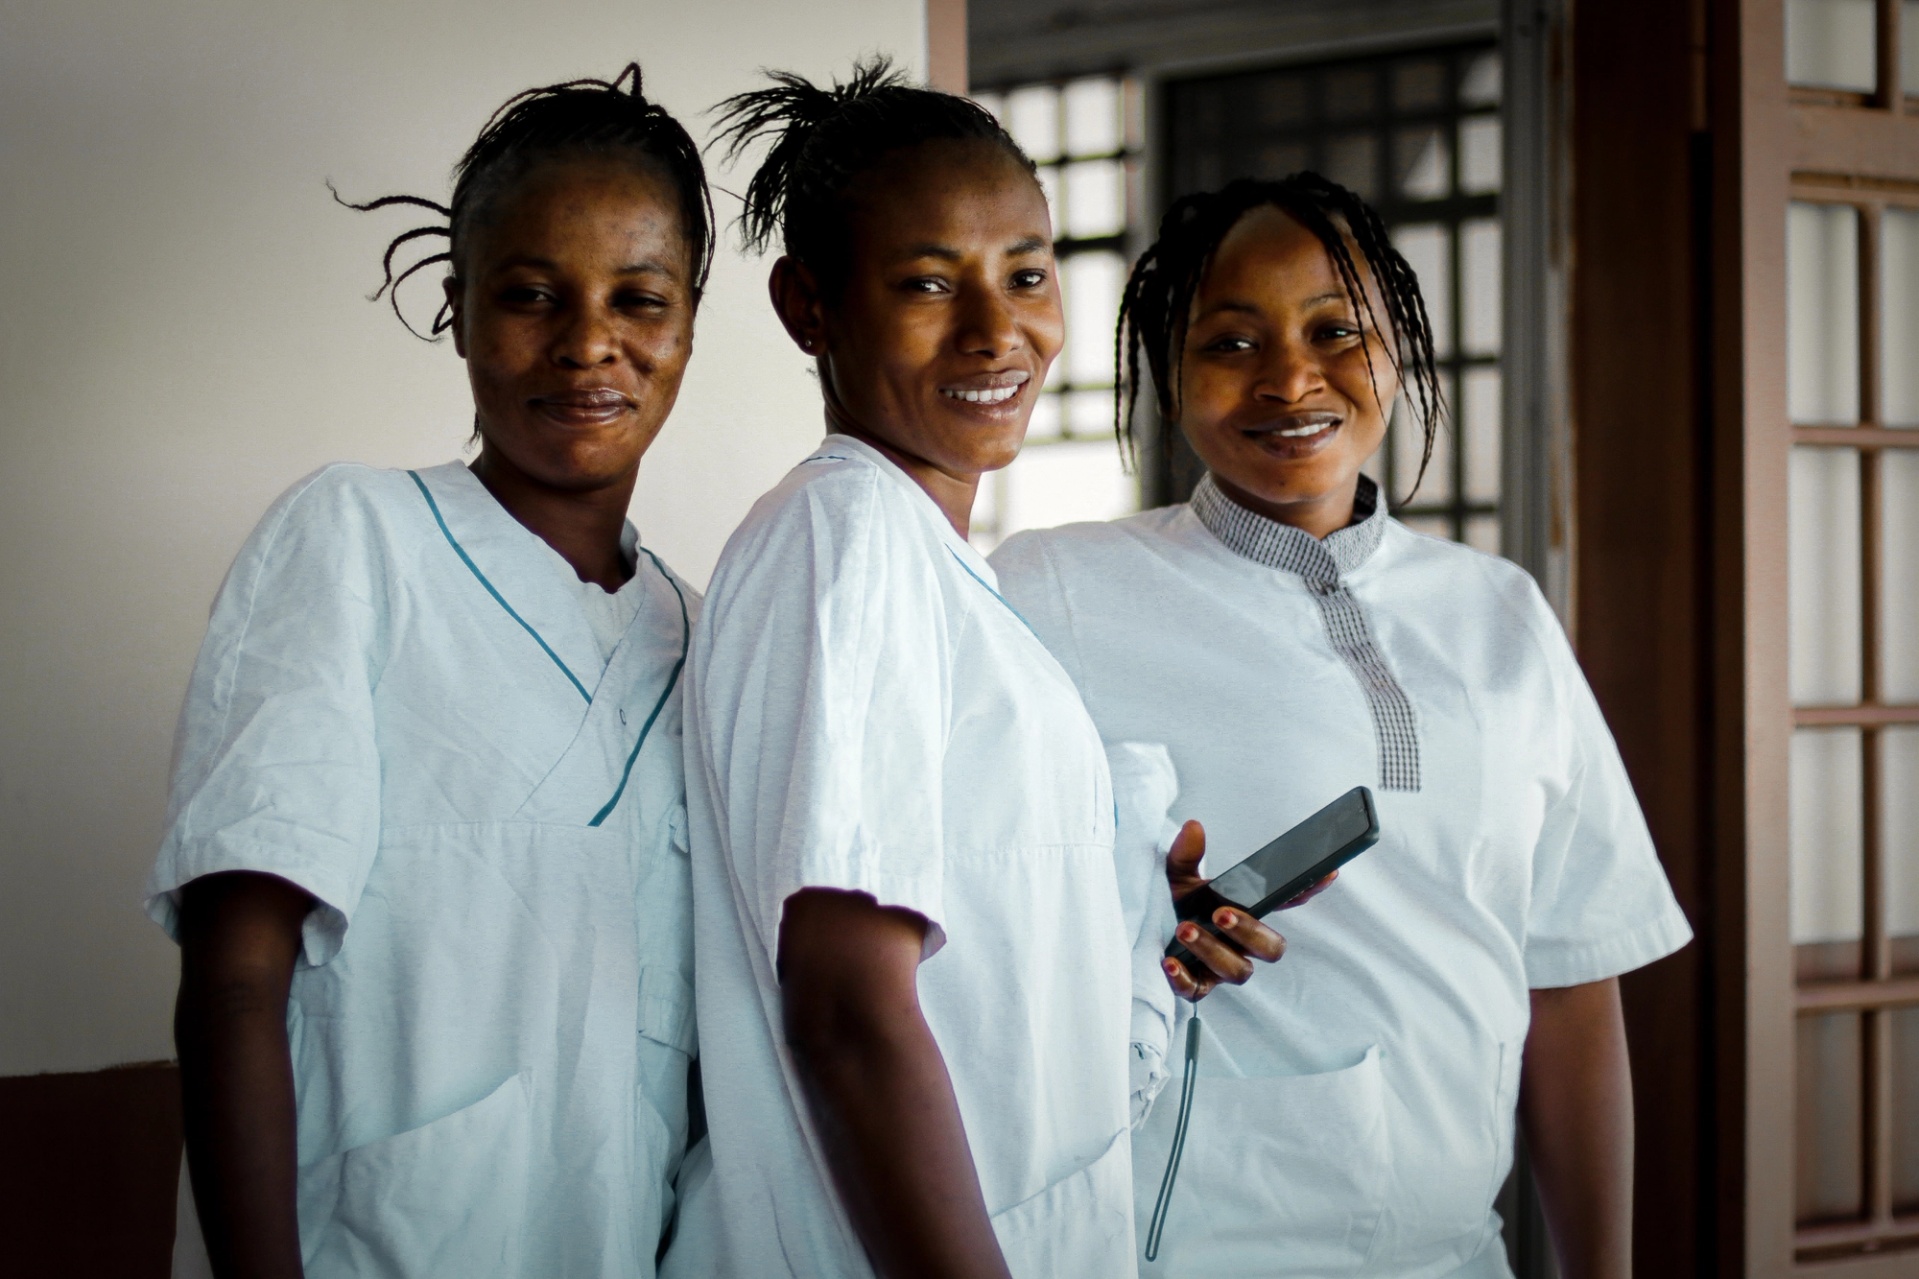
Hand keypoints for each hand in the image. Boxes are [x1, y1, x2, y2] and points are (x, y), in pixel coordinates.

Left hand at [1160, 820, 1331, 1001]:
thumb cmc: (1172, 904)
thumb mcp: (1177, 875)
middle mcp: (1242, 944)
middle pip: (1271, 948)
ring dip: (1213, 950)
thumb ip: (1185, 854)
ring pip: (1238, 971)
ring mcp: (1221, 967)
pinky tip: (1169, 962)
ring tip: (1185, 929)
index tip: (1327, 873)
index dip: (1308, 890)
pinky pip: (1196, 990)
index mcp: (1247, 912)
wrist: (1144, 929)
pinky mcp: (1196, 984)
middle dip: (1249, 932)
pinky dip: (1183, 978)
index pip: (1286, 902)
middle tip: (1220, 914)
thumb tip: (1193, 827)